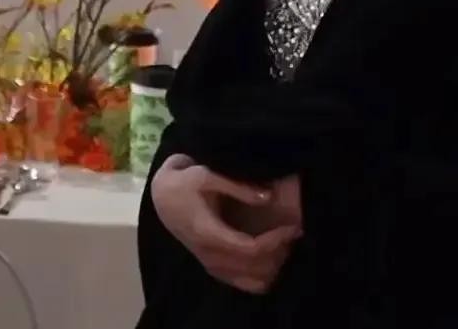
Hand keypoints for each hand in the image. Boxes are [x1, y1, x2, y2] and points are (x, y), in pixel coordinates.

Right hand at [152, 154, 301, 294]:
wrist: (162, 196)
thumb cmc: (185, 182)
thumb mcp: (207, 175)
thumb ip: (238, 187)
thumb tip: (268, 196)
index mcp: (210, 234)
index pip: (249, 249)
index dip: (274, 241)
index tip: (292, 227)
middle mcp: (210, 255)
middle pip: (252, 268)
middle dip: (278, 253)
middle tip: (295, 233)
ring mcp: (209, 263)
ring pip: (247, 280)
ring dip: (271, 267)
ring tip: (286, 245)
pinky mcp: (211, 265)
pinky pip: (239, 282)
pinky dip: (259, 277)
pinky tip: (273, 262)